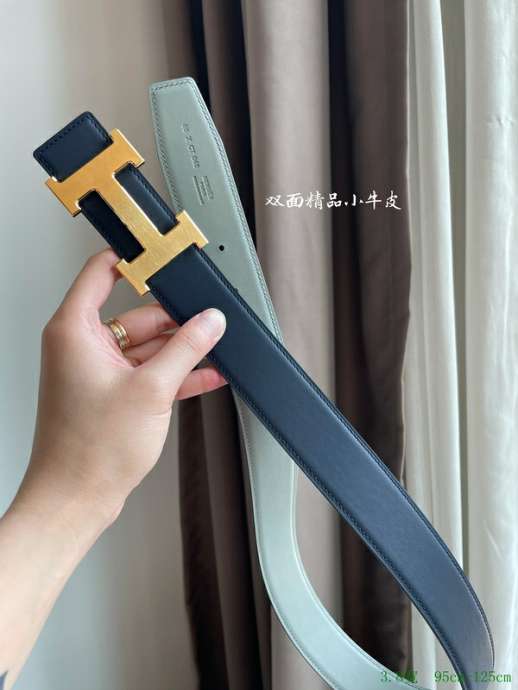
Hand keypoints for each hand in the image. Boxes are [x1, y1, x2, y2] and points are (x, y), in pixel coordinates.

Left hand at [22, 249, 226, 525]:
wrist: (76, 500)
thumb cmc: (89, 451)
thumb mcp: (151, 389)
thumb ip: (186, 349)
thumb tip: (209, 321)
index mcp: (75, 331)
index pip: (101, 272)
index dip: (134, 259)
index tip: (163, 254)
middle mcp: (82, 347)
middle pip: (136, 315)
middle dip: (175, 320)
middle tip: (208, 320)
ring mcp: (98, 372)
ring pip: (146, 346)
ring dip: (180, 351)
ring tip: (213, 350)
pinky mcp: (111, 394)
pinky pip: (147, 372)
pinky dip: (173, 374)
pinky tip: (205, 375)